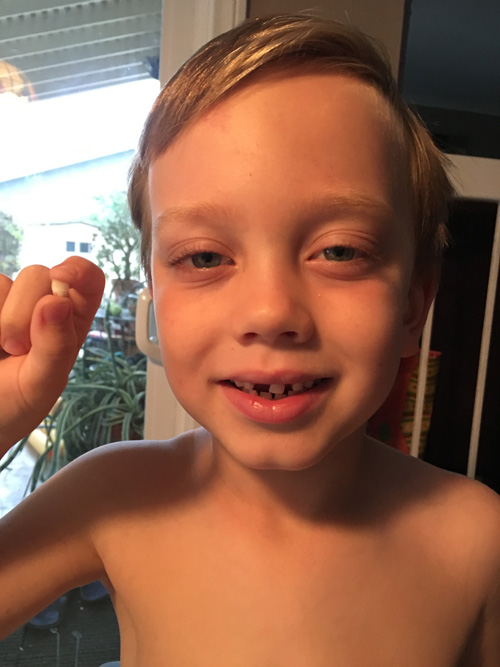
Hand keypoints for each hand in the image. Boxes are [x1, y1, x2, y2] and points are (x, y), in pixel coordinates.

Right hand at [0, 257, 104, 454]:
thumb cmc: (13, 404)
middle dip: (23, 312)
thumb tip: (58, 302)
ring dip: (2, 319)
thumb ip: (55, 347)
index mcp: (71, 321)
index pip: (89, 280)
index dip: (79, 270)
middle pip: (40, 274)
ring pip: (5, 281)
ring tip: (0, 349)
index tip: (60, 278)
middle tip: (16, 349)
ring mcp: (9, 303)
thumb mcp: (40, 384)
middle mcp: (43, 305)